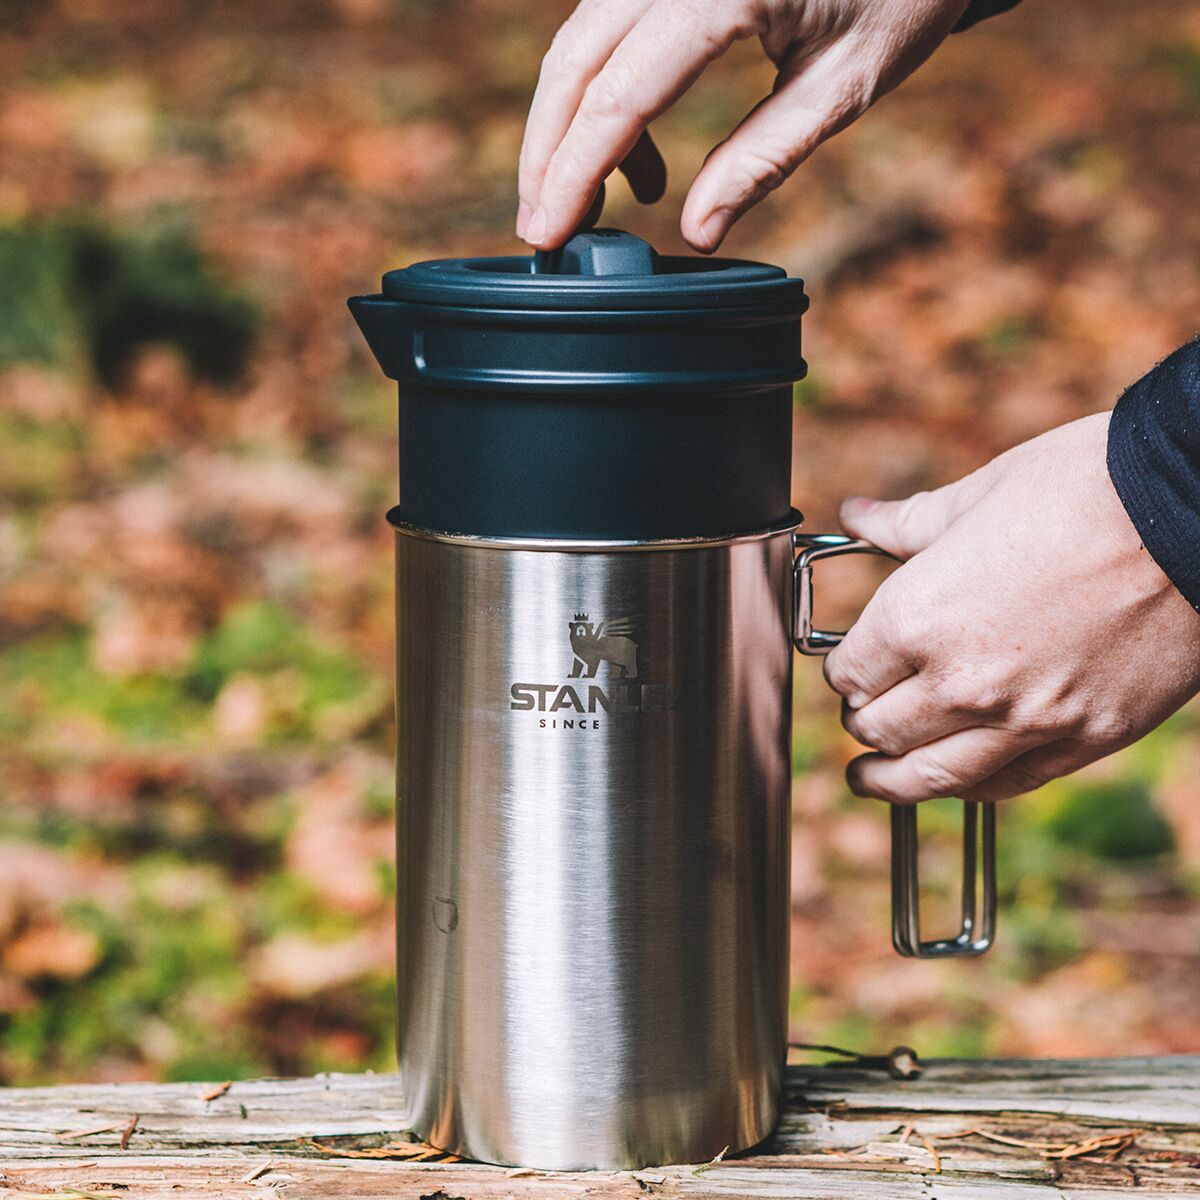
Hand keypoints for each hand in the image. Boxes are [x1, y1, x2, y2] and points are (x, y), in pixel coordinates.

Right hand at [518, 0, 970, 251]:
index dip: (573, 175)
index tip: (546, 234)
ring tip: (597, 202)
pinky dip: (604, 87)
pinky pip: (610, 20)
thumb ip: (763, 159)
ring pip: (581, 38)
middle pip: (574, 62)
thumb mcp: (845, 85)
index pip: (617, 98)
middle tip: (540, 229)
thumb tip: (696, 233)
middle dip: (547, 154)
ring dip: (571, 124)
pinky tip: (636, 149)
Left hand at [824, 412, 1199, 803]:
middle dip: (864, 721)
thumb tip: (855, 516)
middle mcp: (961, 681)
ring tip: (870, 781)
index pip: (849, 673)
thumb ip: (906, 523)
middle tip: (864, 716)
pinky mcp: (1086, 738)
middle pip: (880, 729)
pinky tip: (955, 783)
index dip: (845, 670)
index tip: (854, 667)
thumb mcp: (980, 493)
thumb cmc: (1086, 487)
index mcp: (918, 617)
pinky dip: (970, 787)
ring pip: (932, 776)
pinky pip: (1007, 784)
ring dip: (890, 781)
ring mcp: (1026, 719)